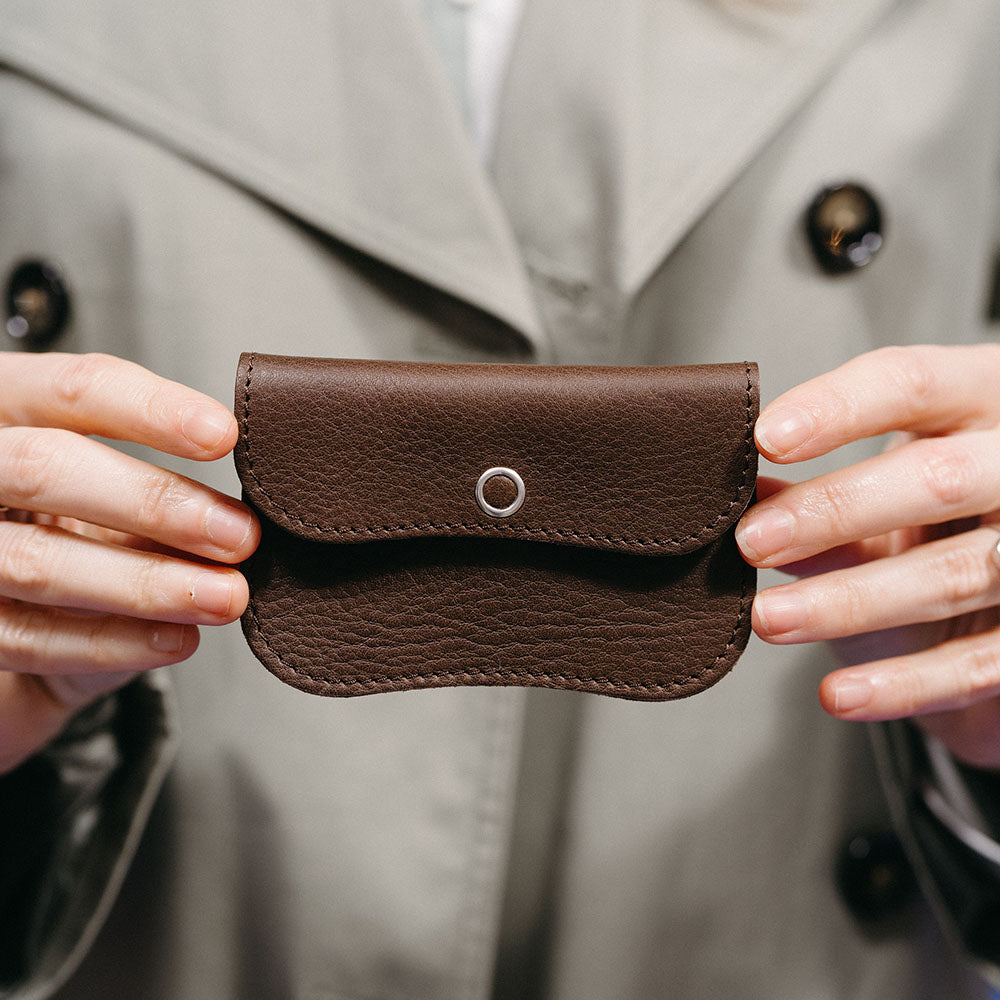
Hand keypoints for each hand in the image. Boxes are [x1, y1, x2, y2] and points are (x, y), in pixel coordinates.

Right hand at [0, 352, 258, 773]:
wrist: (8, 611)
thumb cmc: (62, 524)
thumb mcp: (97, 486)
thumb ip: (148, 488)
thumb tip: (237, 517)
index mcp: (4, 407)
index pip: (71, 389)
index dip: (150, 409)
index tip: (224, 435)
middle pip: (45, 466)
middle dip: (153, 502)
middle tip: (239, 534)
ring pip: (37, 562)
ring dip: (146, 584)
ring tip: (224, 596)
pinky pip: (30, 638)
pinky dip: (112, 642)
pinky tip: (176, 638)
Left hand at [736, 345, 999, 767]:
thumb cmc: (938, 510)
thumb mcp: (887, 482)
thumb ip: (821, 489)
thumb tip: (740, 496)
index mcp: (982, 397)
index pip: (912, 383)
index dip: (837, 408)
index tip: (764, 438)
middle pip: (937, 478)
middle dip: (836, 511)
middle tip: (752, 541)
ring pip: (953, 574)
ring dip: (851, 602)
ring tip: (770, 619)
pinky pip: (979, 664)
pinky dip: (905, 685)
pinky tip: (839, 693)